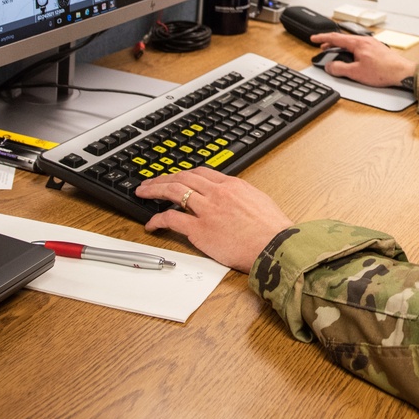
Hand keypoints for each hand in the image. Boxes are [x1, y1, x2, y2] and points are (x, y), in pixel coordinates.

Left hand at [135, 168, 292, 272]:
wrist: (275, 246)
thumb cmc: (272, 230)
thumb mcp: (259, 201)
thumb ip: (241, 196)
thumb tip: (234, 199)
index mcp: (232, 185)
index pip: (201, 172)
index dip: (184, 174)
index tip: (176, 177)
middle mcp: (217, 193)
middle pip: (183, 178)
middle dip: (163, 178)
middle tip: (150, 182)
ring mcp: (207, 210)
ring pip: (173, 192)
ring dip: (155, 190)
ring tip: (143, 193)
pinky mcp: (199, 230)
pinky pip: (171, 219)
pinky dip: (157, 219)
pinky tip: (151, 223)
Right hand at [310, 31, 416, 87]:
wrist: (402, 72)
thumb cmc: (383, 71)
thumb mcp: (356, 72)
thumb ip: (339, 68)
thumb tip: (330, 66)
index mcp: (358, 43)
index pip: (335, 37)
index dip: (322, 38)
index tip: (314, 38)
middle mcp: (365, 40)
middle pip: (343, 39)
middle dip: (331, 43)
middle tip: (322, 48)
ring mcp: (371, 44)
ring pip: (351, 43)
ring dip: (341, 48)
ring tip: (336, 54)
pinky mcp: (376, 49)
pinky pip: (359, 47)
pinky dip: (351, 50)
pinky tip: (352, 58)